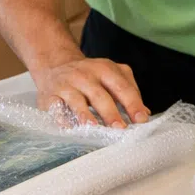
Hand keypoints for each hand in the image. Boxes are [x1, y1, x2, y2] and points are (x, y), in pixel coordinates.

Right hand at [32, 57, 149, 128]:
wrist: (54, 65)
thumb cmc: (90, 76)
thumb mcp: (110, 75)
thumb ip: (129, 92)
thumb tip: (144, 114)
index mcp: (104, 69)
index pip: (121, 86)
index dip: (132, 103)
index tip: (141, 120)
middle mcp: (85, 75)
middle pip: (99, 95)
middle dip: (110, 112)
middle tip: (120, 129)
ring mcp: (66, 84)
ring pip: (76, 100)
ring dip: (85, 115)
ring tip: (95, 128)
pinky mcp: (50, 95)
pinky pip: (55, 107)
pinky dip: (61, 118)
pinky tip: (69, 128)